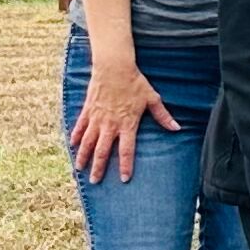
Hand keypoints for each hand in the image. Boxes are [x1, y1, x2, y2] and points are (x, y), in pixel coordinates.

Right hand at [69, 58, 175, 183]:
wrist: (114, 68)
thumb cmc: (136, 83)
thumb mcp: (152, 99)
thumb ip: (163, 116)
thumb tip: (177, 128)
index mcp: (127, 124)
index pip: (127, 150)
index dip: (126, 165)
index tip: (124, 179)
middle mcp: (110, 124)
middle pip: (103, 151)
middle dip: (99, 168)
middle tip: (96, 181)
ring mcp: (97, 118)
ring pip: (88, 142)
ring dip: (84, 156)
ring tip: (80, 169)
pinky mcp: (88, 110)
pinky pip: (80, 127)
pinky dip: (76, 137)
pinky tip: (72, 146)